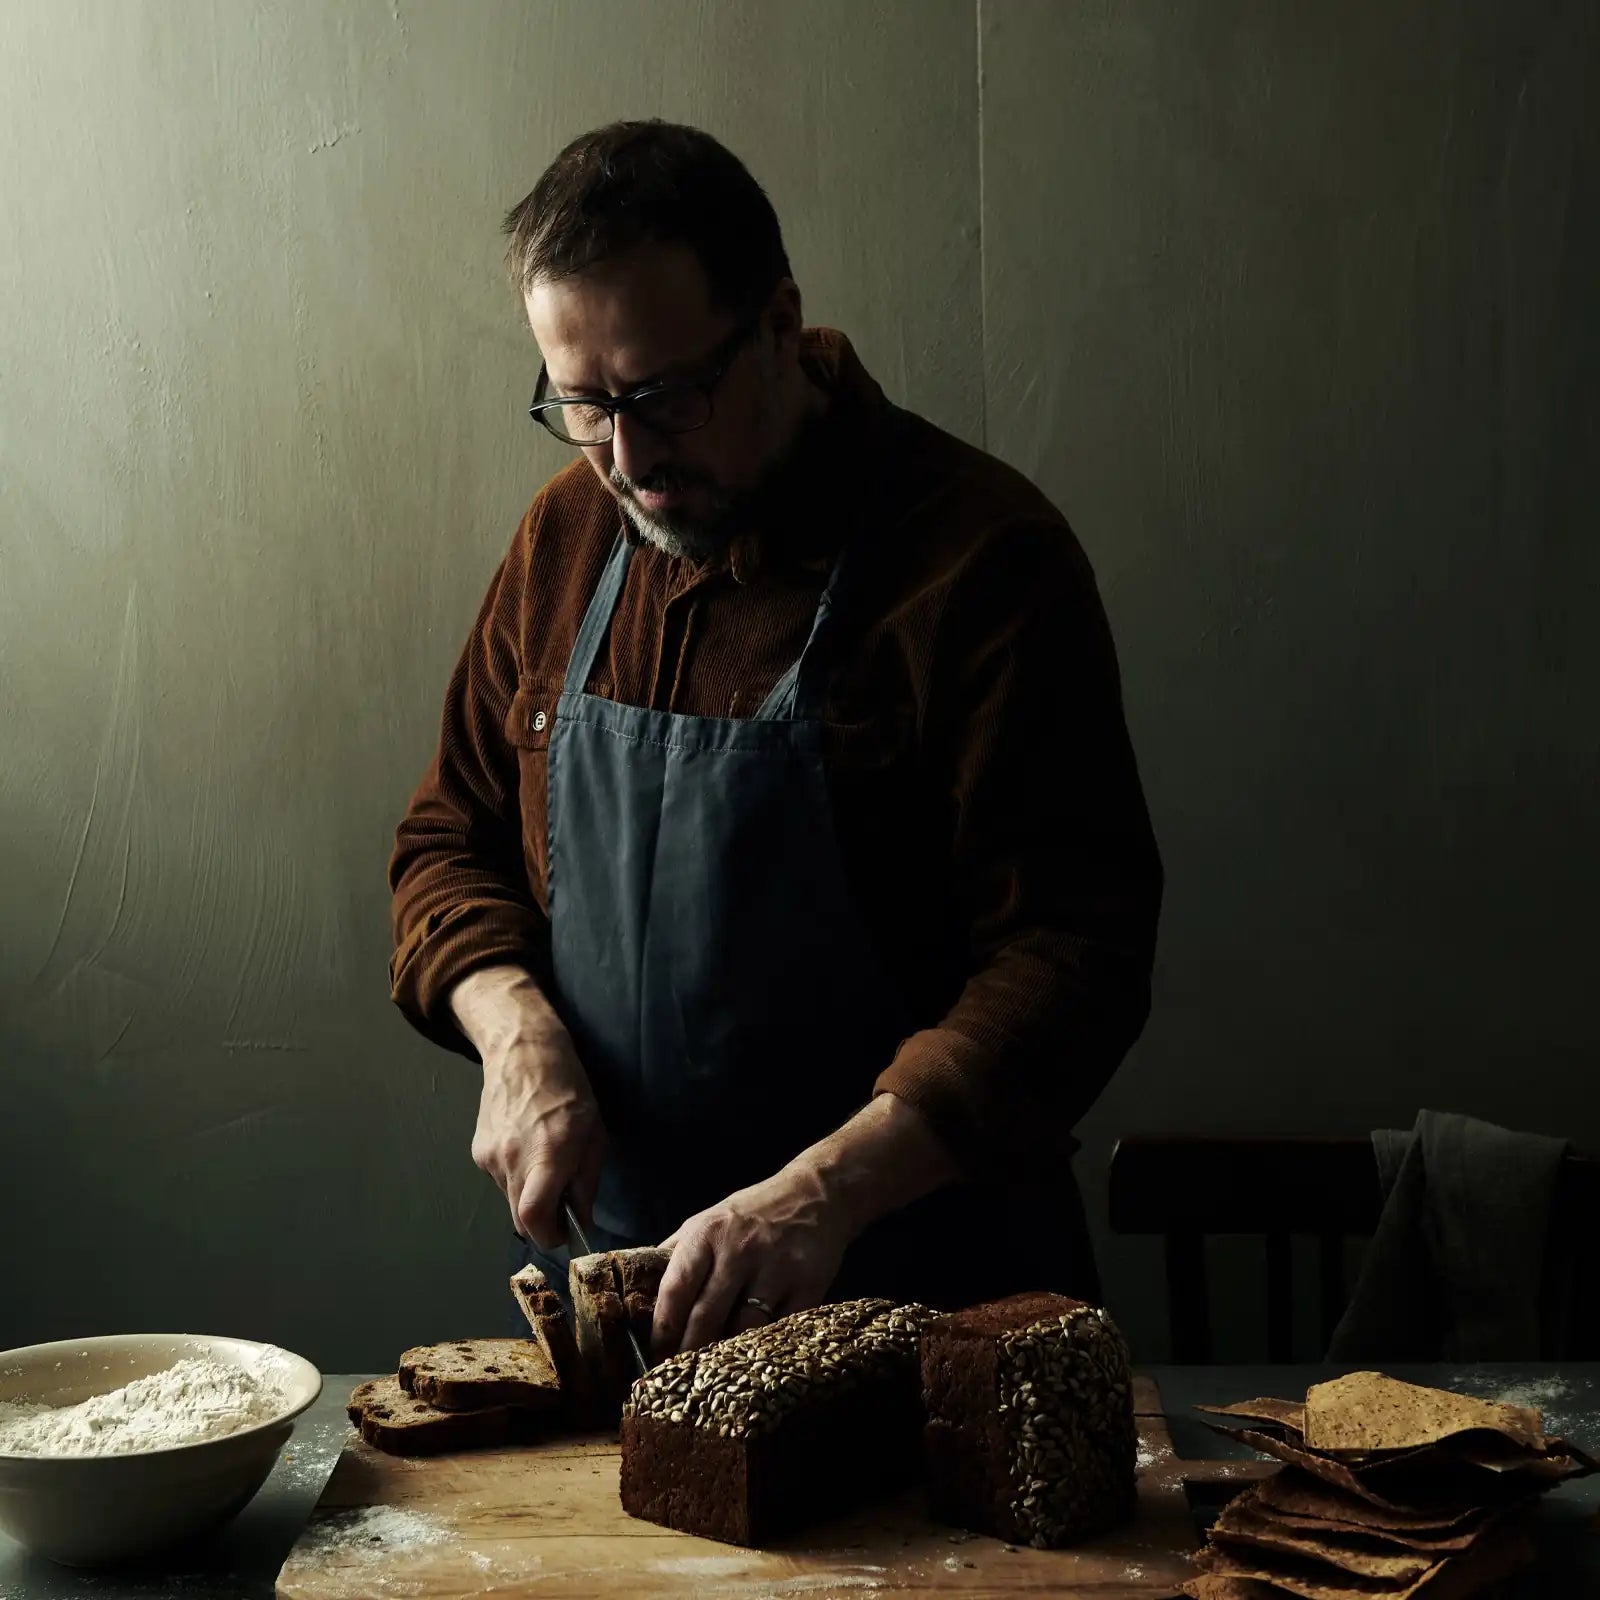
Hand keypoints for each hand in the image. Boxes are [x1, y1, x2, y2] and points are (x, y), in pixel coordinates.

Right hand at [452, 966, 606, 1250]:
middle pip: (520, 1218)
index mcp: (547, 1156)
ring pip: (509, 1198)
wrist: (522, 1051)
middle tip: (561, 1203)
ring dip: (528, 1193)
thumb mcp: (594, 1132)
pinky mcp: (477, 1150)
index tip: (565, 1233)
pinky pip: (499, 1178)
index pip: (534, 1218)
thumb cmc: (568, 1088)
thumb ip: (586, 1181)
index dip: (549, 1236)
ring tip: (544, 1160)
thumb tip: (581, 1219)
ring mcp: (490, 1156)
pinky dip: (514, 1174)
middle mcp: (513, 1161)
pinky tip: (526, 1145)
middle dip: (542, 1220)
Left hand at [651, 1163, 854, 1356]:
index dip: (662, 1327)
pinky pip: (779, 1329)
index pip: (676, 1289)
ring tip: (715, 1373)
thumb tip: (641, 1286)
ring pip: (742, 1329)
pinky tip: (753, 1356)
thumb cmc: (753, 1212)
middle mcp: (739, 1250)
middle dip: (689, 1351)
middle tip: (681, 1375)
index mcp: (708, 1233)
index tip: (656, 1352)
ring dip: (726, 1355)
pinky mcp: (807, 1285)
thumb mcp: (709, 1219)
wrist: (816, 1194)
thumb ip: (678, 1251)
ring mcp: (775, 1268)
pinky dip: (764, 1346)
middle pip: (706, 1317)